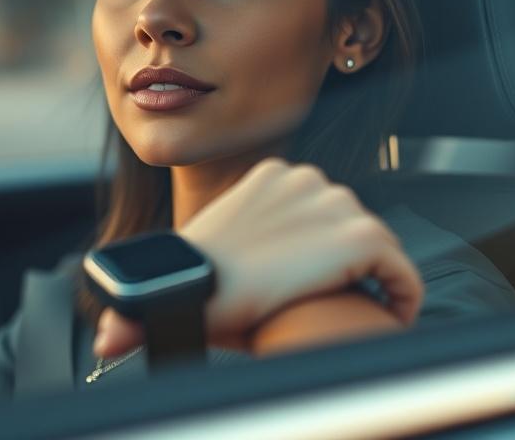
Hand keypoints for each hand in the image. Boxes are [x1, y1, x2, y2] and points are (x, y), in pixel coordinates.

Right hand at [93, 157, 422, 358]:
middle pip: (346, 225)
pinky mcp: (362, 238)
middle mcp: (309, 181)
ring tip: (352, 311)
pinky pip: (401, 272)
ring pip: (376, 249)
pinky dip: (403, 297)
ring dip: (370, 279)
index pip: (316, 209)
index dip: (318, 249)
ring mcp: (338, 206)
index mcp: (272, 176)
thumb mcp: (196, 262)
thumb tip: (111, 337)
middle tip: (327, 303)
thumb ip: (189, 274)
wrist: (200, 288)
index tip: (310, 283)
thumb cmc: (195, 282)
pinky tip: (388, 318)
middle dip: (343, 264)